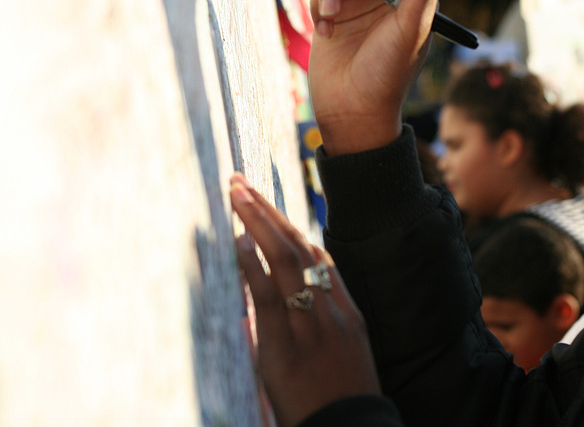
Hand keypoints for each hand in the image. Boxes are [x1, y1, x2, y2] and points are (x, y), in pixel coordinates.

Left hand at [230, 173, 380, 426]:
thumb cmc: (342, 398)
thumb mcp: (342, 354)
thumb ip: (317, 324)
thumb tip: (282, 306)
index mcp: (347, 310)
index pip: (318, 256)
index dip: (291, 226)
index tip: (268, 206)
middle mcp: (332, 309)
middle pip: (300, 246)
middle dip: (268, 210)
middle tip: (242, 182)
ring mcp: (312, 324)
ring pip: (286, 260)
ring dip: (258, 222)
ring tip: (236, 194)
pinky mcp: (288, 346)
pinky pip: (271, 296)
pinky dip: (253, 265)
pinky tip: (237, 241)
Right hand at [308, 0, 436, 154]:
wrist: (352, 111)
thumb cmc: (387, 76)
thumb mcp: (411, 30)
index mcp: (407, 2)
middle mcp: (381, 2)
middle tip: (340, 2)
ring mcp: (354, 10)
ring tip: (331, 17)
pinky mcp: (330, 20)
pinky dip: (318, 8)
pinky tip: (325, 32)